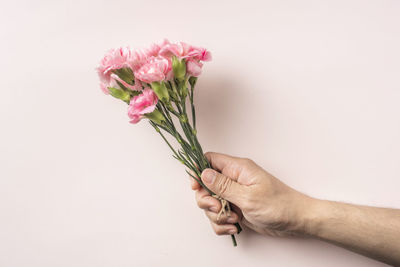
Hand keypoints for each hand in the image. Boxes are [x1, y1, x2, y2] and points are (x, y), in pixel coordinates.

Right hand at [190, 152, 314, 236]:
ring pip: (211, 203)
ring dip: (216, 215)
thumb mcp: (248, 196)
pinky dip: (223, 223)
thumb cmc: (278, 205)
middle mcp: (234, 179)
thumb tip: (203, 173)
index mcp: (238, 169)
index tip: (196, 187)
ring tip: (233, 219)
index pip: (209, 160)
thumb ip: (223, 185)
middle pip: (205, 185)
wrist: (295, 221)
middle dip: (207, 201)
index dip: (198, 171)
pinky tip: (234, 226)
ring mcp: (234, 195)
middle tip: (218, 208)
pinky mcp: (236, 208)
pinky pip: (219, 216)